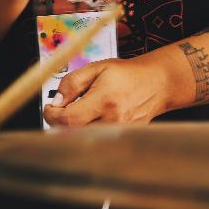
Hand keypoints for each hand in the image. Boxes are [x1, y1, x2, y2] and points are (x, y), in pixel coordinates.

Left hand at [43, 56, 171, 126]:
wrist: (158, 83)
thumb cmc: (127, 75)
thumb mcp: (96, 68)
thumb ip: (72, 83)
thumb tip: (56, 101)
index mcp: (104, 101)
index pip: (68, 120)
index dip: (51, 115)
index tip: (50, 108)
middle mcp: (113, 120)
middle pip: (72, 133)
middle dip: (59, 122)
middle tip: (60, 110)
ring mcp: (119, 132)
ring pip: (82, 138)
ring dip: (72, 128)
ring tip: (77, 113)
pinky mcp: (121, 138)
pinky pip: (95, 139)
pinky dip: (85, 131)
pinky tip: (90, 119)